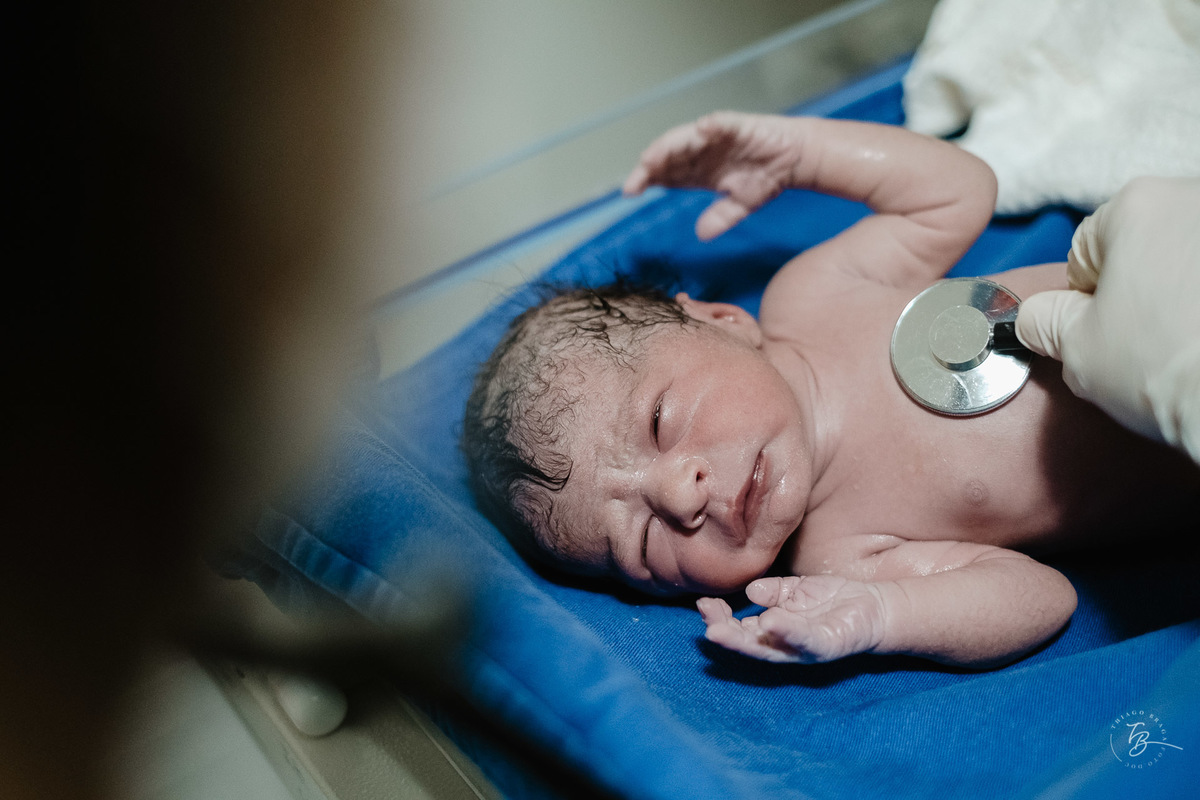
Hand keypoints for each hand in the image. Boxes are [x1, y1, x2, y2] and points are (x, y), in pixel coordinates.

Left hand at [623, 112, 805, 240]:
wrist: (794, 159)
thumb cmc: (765, 176)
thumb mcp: (741, 205)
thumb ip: (721, 217)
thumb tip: (701, 235)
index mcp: (698, 170)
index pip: (665, 174)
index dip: (646, 180)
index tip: (629, 192)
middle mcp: (701, 151)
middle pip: (668, 156)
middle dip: (650, 166)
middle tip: (635, 181)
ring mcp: (716, 137)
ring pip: (686, 138)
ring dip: (669, 146)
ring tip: (652, 157)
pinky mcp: (737, 125)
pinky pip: (721, 124)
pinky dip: (712, 125)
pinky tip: (702, 129)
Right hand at [697, 575, 885, 663]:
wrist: (875, 606)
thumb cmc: (833, 600)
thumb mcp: (796, 589)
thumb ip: (773, 591)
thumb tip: (750, 592)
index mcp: (775, 631)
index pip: (741, 629)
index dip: (720, 619)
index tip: (703, 603)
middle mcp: (786, 645)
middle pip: (749, 645)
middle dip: (724, 635)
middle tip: (705, 621)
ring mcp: (805, 649)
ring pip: (770, 649)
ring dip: (744, 641)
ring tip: (720, 630)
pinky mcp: (827, 646)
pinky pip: (804, 640)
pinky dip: (787, 632)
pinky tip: (769, 622)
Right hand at [1015, 177, 1199, 462]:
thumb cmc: (1170, 368)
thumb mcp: (1077, 351)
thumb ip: (1045, 322)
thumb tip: (1037, 318)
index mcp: (1138, 204)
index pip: (1086, 253)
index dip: (1087, 300)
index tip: (1106, 333)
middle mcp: (1196, 196)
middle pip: (1147, 245)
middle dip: (1143, 287)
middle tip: (1151, 340)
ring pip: (1193, 257)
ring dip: (1187, 290)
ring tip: (1192, 342)